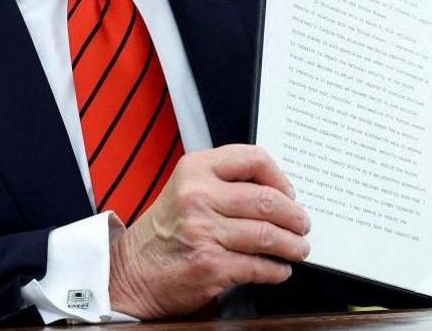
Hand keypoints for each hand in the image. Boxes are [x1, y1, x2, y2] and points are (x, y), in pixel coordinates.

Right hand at [107, 144, 310, 318]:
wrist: (129, 273)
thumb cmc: (164, 232)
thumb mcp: (185, 190)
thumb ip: (224, 184)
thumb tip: (277, 194)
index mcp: (195, 169)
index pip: (254, 158)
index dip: (280, 177)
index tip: (289, 193)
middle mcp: (199, 197)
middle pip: (268, 200)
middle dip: (295, 217)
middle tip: (302, 225)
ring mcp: (204, 232)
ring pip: (268, 235)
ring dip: (292, 245)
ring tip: (298, 249)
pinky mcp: (209, 265)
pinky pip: (258, 266)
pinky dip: (276, 271)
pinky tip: (279, 270)